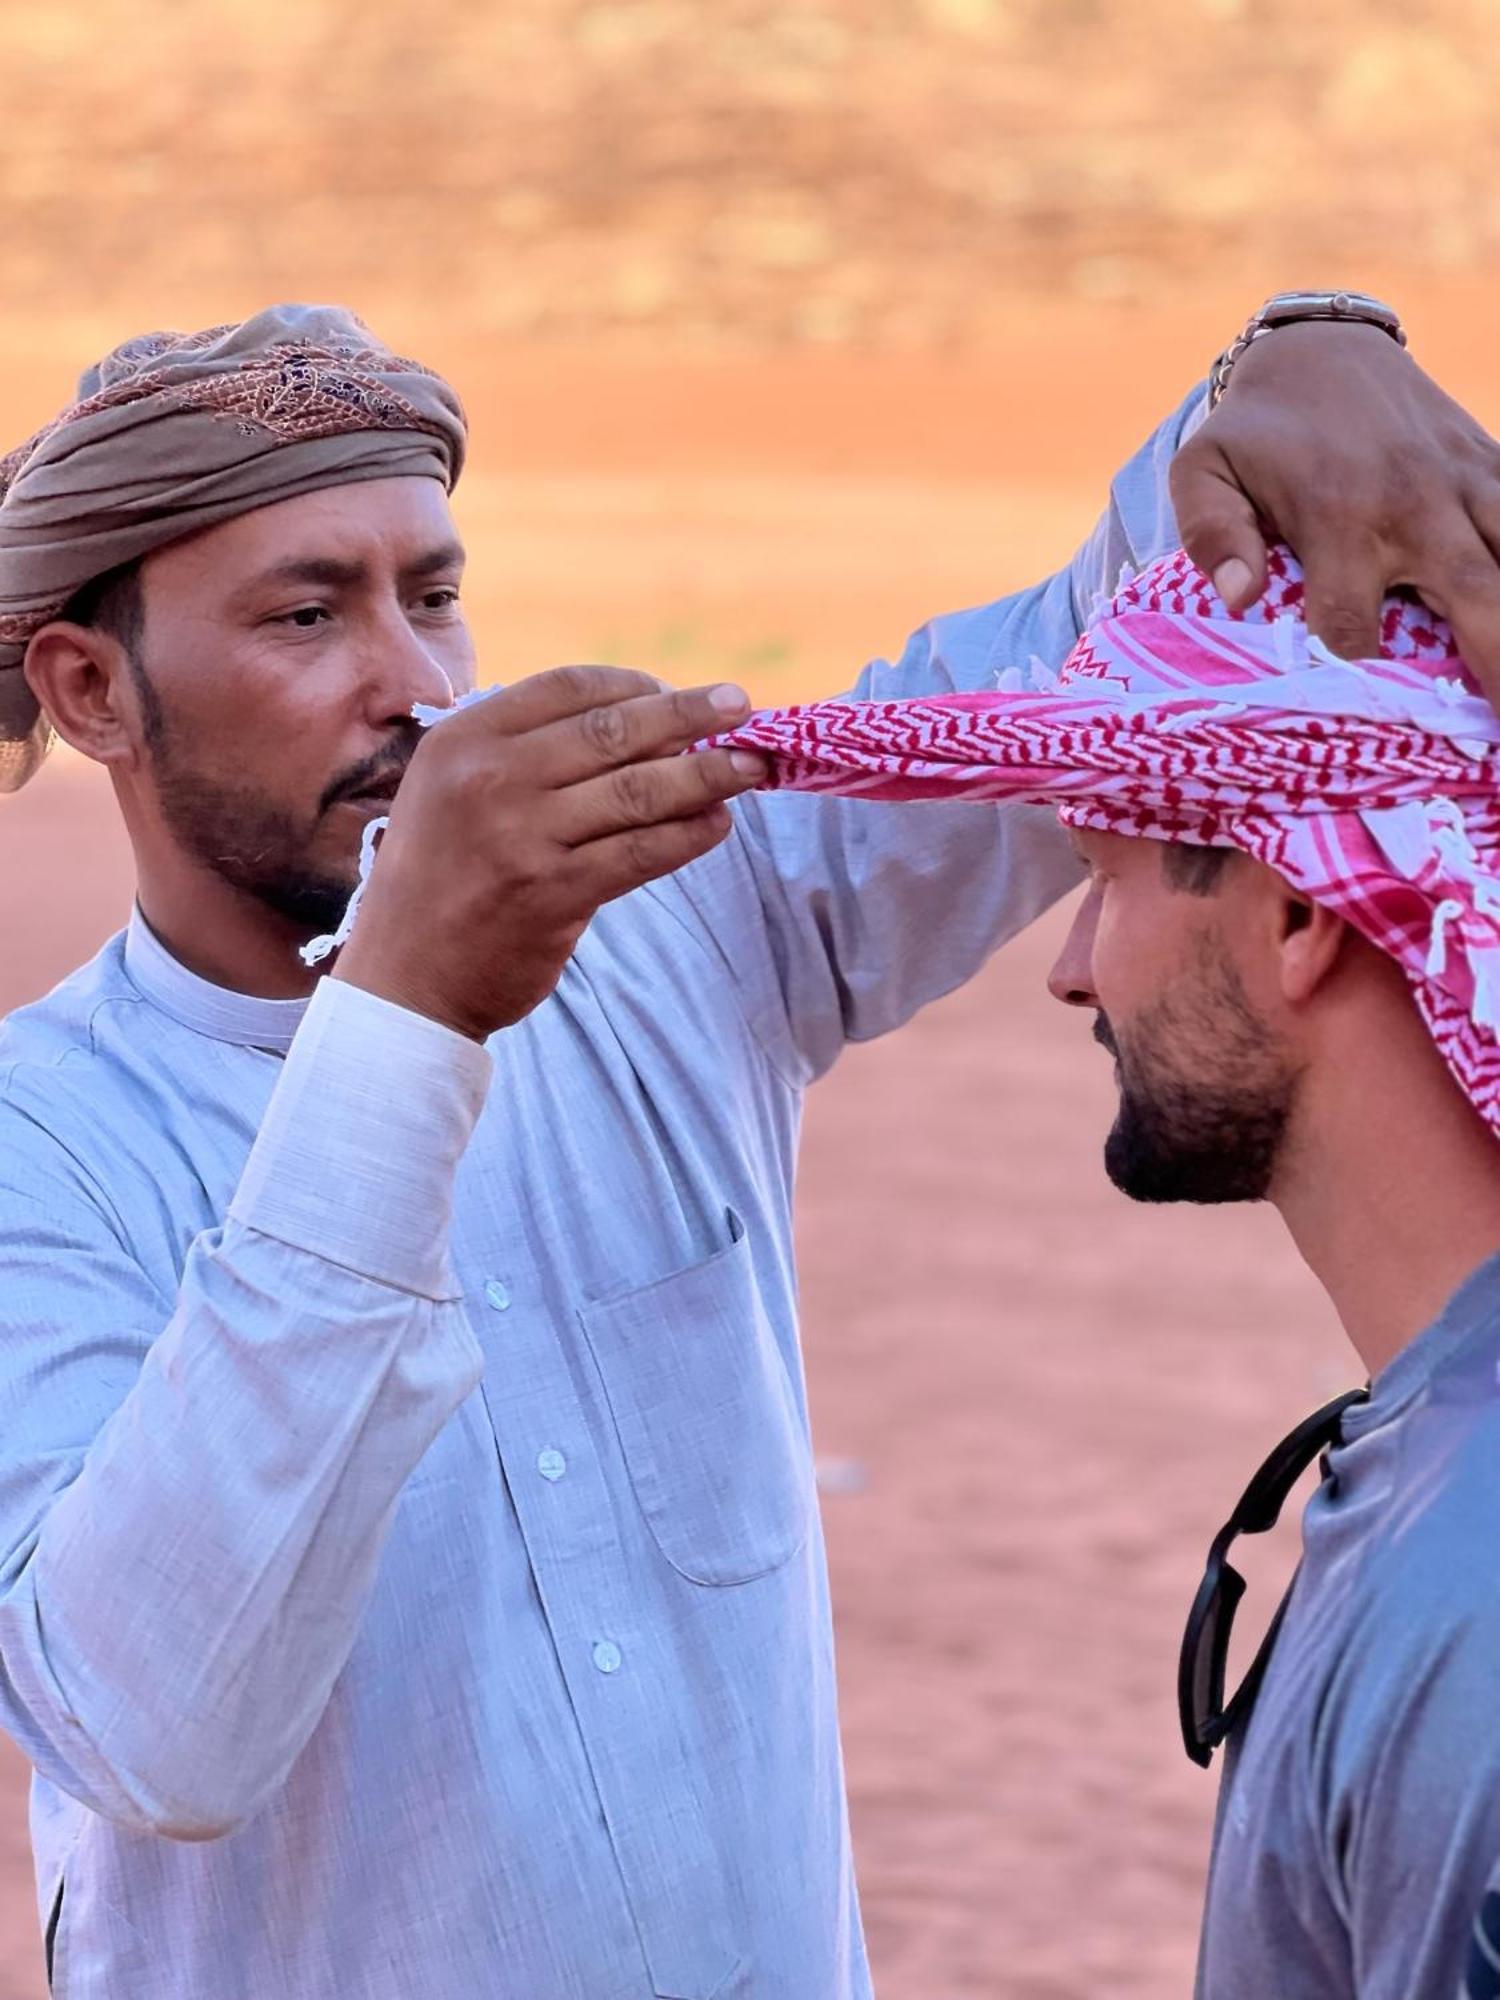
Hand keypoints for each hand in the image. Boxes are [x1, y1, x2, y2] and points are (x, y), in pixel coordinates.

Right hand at [332, 666, 766, 1040]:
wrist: (404, 980)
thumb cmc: (444, 879)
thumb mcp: (454, 791)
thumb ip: (528, 755)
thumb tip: (646, 724)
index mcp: (464, 739)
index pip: (568, 688)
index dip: (635, 685)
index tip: (678, 692)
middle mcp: (488, 778)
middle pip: (613, 729)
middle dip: (688, 714)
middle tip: (740, 706)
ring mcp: (519, 835)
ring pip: (637, 789)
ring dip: (706, 775)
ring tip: (752, 767)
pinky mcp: (551, 893)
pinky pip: (640, 852)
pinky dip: (688, 835)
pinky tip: (717, 824)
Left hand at [1169, 320, 1499, 702]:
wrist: (1323, 348)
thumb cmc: (1254, 433)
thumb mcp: (1205, 469)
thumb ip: (1212, 533)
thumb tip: (1237, 599)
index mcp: (1341, 518)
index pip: (1352, 628)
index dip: (1363, 686)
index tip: (1374, 733)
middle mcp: (1416, 505)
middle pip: (1477, 600)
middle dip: (1497, 669)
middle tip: (1495, 736)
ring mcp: (1467, 484)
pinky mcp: (1494, 466)